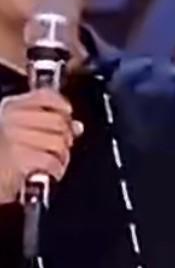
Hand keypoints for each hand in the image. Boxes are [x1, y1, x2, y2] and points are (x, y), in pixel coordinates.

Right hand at [0, 88, 82, 204]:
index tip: (67, 113)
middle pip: (58, 120)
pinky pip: (51, 161)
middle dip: (67, 136)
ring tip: (56, 161)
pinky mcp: (19, 158)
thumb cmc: (4, 157)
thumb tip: (76, 126)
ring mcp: (14, 137)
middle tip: (62, 146)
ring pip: (58, 141)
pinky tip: (51, 171)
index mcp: (10, 107)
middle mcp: (11, 118)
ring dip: (63, 155)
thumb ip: (47, 124)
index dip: (62, 105)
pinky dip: (56, 169)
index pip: (45, 96)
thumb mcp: (20, 133)